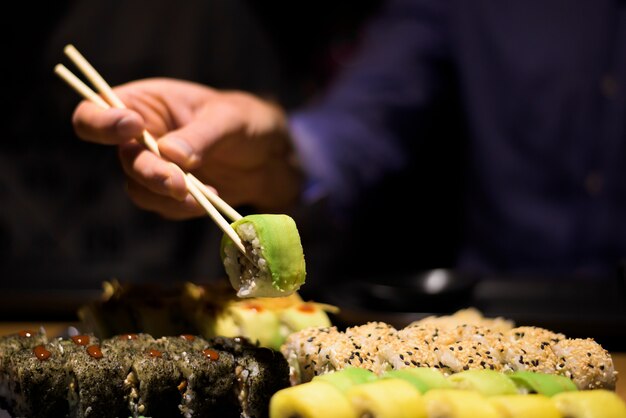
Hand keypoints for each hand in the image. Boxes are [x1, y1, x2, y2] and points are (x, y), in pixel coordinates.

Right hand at [72, 78, 302, 218]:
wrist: (269, 156)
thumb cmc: (246, 122)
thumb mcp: (229, 119)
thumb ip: (201, 135)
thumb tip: (170, 154)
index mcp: (143, 104)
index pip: (94, 112)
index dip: (102, 123)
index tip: (132, 126)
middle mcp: (140, 137)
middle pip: (122, 158)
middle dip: (149, 172)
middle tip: (177, 182)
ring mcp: (153, 168)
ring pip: (138, 188)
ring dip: (166, 195)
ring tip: (203, 194)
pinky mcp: (169, 194)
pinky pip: (162, 206)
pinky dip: (183, 207)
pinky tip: (211, 198)